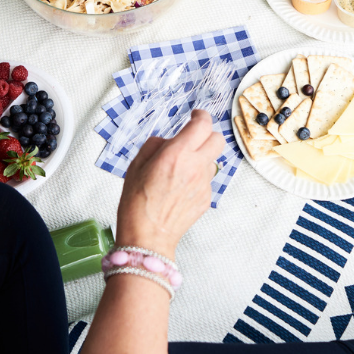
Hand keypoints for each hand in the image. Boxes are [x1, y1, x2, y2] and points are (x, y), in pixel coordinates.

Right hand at [116, 109, 224, 258]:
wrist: (147, 237)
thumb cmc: (137, 203)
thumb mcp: (136, 165)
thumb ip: (155, 145)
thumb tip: (168, 141)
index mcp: (177, 154)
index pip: (202, 124)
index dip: (200, 115)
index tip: (195, 116)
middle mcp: (195, 167)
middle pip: (217, 139)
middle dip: (206, 135)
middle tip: (193, 139)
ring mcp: (203, 184)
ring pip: (213, 160)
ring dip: (202, 158)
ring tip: (180, 170)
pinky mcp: (206, 199)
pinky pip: (207, 180)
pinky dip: (197, 178)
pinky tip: (180, 189)